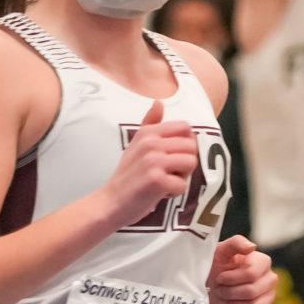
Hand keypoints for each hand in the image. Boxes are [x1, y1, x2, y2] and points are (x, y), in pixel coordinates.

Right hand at [105, 100, 197, 228]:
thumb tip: (159, 102)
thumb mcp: (136, 144)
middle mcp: (151, 143)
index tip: (172, 156)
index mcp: (148, 132)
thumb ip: (150, 124)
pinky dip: (174, 193)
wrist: (111, 202)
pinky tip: (158, 193)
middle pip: (192, 146)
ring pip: (191, 163)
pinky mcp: (158, 180)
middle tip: (167, 172)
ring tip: (163, 182)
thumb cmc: (128, 175)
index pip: (185, 127)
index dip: (186, 144)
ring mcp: (154, 161)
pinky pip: (183, 184)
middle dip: (185, 163)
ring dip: (181, 177)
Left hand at [206, 234, 276, 303]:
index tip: (220, 278)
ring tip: (224, 300)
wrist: (205, 289)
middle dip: (230, 293)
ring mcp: (268, 297)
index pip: (252, 274)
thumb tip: (252, 247)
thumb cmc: (212, 268)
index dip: (232, 279)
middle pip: (252, 292)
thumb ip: (235, 243)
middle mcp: (268, 279)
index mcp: (261, 262)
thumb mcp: (219, 251)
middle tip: (219, 290)